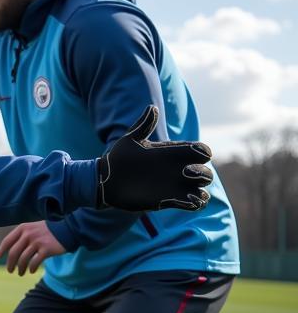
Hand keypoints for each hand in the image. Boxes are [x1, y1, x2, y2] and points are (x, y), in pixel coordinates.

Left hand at [0, 221, 66, 274]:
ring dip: (20, 269)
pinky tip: (31, 271)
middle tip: (10, 270)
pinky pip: (34, 262)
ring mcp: (37, 242)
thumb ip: (21, 236)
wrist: (67, 230)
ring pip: (23, 259)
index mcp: (23, 228)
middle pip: (13, 253)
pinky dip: (31, 268)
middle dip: (10, 264)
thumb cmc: (47, 231)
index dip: (1, 250)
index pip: (7, 241)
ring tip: (20, 273)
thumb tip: (9, 251)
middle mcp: (28, 234)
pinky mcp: (46, 249)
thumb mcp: (32, 228)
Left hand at [97, 105, 212, 211]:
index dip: (203, 152)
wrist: (106, 181)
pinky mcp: (169, 201)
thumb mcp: (130, 141)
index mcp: (172, 154)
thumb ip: (143, 125)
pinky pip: (192, 204)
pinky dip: (195, 204)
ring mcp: (174, 187)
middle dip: (202, 172)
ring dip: (202, 192)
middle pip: (206, 172)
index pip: (200, 151)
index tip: (198, 153)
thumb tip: (152, 108)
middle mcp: (177, 171)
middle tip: (186, 172)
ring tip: (191, 194)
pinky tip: (186, 202)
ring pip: (202, 190)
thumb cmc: (118, 159)